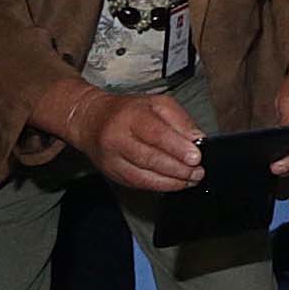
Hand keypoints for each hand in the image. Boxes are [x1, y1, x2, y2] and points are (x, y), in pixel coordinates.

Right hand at [75, 87, 206, 190]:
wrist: (91, 120)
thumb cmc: (127, 111)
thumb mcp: (157, 103)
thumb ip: (180, 119)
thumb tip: (197, 139)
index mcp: (130, 117)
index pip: (155, 134)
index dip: (177, 148)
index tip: (196, 157)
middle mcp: (117, 139)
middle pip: (150, 159)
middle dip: (178, 169)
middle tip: (198, 172)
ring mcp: (112, 160)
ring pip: (144, 176)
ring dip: (172, 182)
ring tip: (191, 179)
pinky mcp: (113, 174)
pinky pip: (139, 184)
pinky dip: (160, 186)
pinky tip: (175, 183)